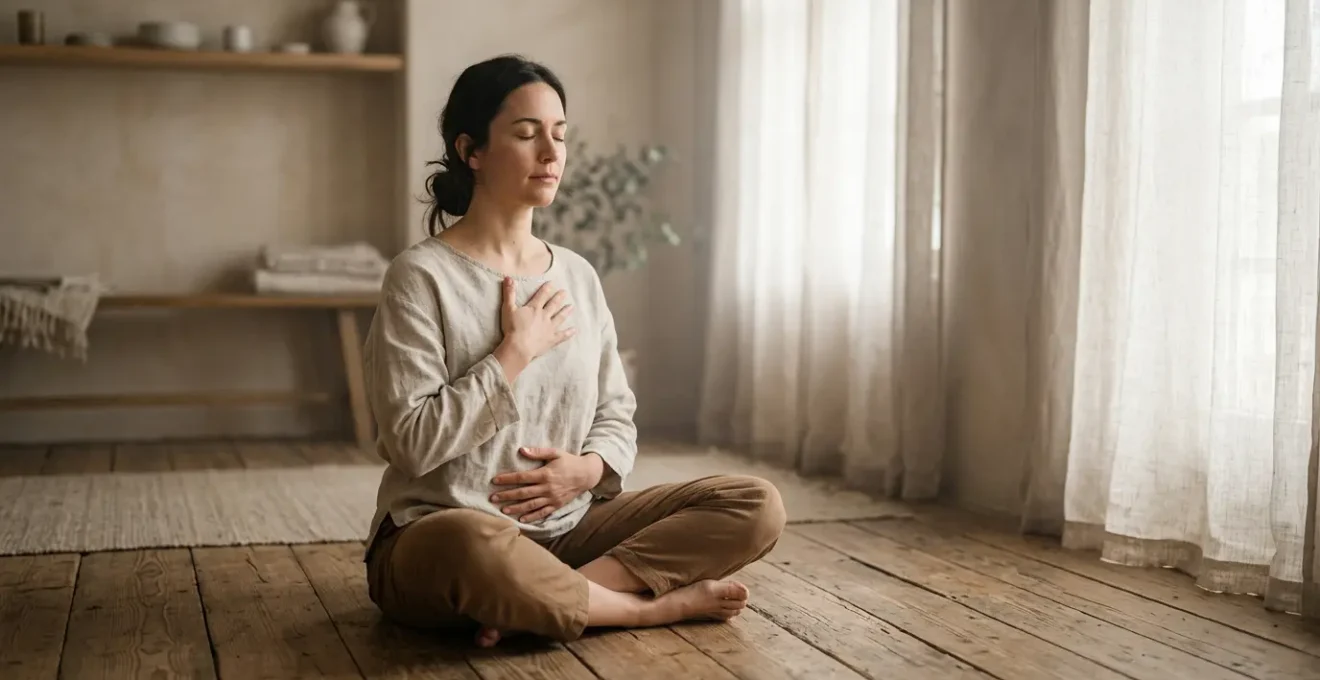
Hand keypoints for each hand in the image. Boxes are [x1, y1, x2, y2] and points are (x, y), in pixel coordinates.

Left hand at [489, 448, 603, 522]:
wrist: (587, 475)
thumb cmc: (569, 461)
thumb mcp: (555, 453)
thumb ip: (538, 452)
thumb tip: (521, 450)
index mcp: (545, 474)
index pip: (522, 477)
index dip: (507, 479)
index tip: (495, 481)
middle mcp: (547, 488)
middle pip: (523, 492)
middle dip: (507, 495)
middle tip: (493, 498)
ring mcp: (552, 498)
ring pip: (530, 504)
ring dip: (516, 508)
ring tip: (503, 510)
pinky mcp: (557, 505)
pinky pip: (542, 512)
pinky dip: (532, 517)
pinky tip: (521, 519)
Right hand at [498, 277, 574, 364]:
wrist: (519, 347)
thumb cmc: (512, 328)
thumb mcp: (508, 308)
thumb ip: (509, 293)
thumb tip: (508, 277)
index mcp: (534, 308)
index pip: (542, 296)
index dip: (547, 289)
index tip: (552, 283)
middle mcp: (544, 316)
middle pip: (553, 305)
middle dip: (559, 298)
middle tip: (565, 292)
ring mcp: (549, 328)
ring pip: (560, 318)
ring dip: (566, 312)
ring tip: (571, 307)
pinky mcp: (551, 339)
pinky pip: (562, 335)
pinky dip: (568, 333)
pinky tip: (574, 330)